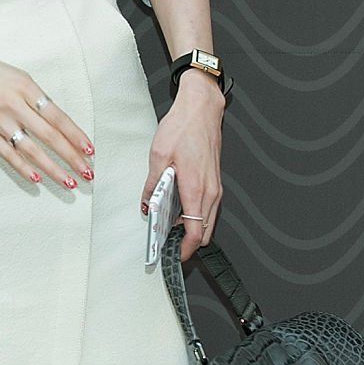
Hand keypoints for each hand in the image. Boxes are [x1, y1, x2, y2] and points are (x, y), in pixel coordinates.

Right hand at [0, 41, 94, 189]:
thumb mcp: (18, 77)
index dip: (76, 135)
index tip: (90, 150)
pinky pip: (9, 155)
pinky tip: (38, 178)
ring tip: (69, 182)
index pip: (58, 117)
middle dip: (71, 157)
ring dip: (53, 169)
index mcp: (27, 89)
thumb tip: (57, 123)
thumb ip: (37, 98)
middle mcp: (15, 106)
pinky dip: (24, 168)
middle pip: (50, 136)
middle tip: (87, 172)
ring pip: (32, 150)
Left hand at [141, 74, 226, 261]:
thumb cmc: (183, 127)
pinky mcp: (214, 181)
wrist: (201, 108)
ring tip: (168, 228)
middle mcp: (210, 192)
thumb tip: (148, 204)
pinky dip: (196, 216)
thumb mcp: (158, 156)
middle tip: (166, 244)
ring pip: (207, 221)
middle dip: (187, 243)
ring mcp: (215, 187)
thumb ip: (153, 185)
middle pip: (204, 232)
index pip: (195, 232)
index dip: (184, 249)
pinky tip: (178, 210)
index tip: (172, 255)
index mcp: (196, 189)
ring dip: (191, 229)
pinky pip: (208, 208)